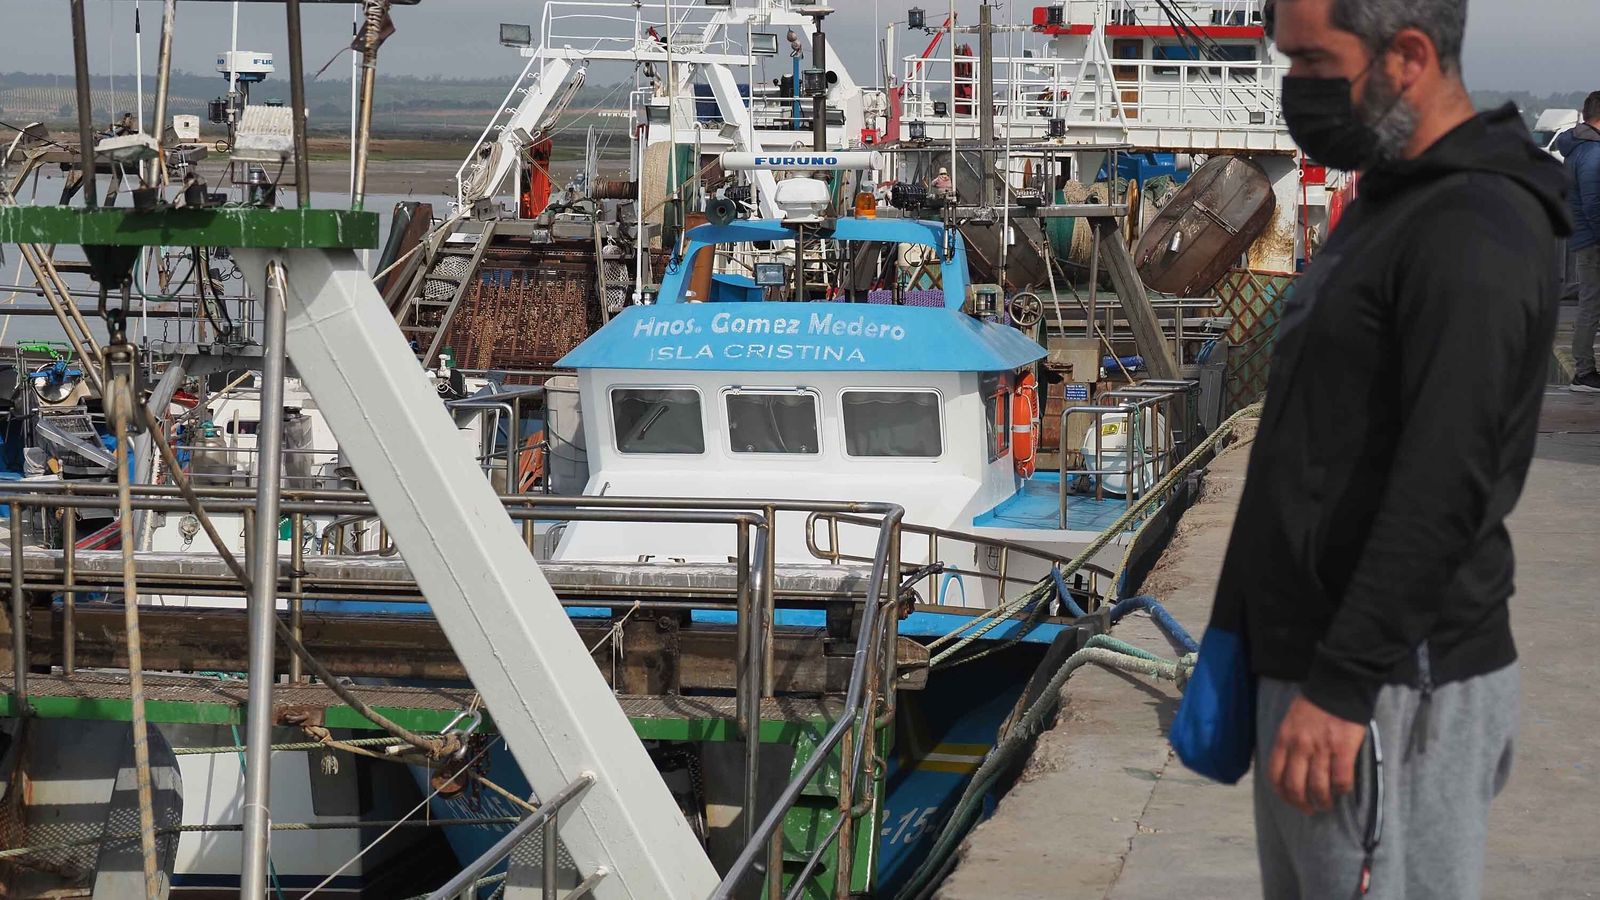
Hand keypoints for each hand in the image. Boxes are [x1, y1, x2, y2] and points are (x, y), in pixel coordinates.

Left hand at [1269, 695, 1366, 814]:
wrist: (1338, 687)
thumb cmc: (1314, 705)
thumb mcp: (1290, 722)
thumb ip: (1287, 744)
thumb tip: (1288, 767)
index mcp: (1284, 740)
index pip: (1275, 775)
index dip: (1282, 794)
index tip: (1291, 801)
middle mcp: (1299, 747)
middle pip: (1295, 787)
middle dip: (1302, 804)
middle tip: (1310, 809)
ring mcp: (1321, 749)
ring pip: (1318, 787)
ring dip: (1323, 801)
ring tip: (1327, 804)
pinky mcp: (1342, 750)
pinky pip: (1341, 779)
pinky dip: (1342, 790)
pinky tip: (1343, 790)